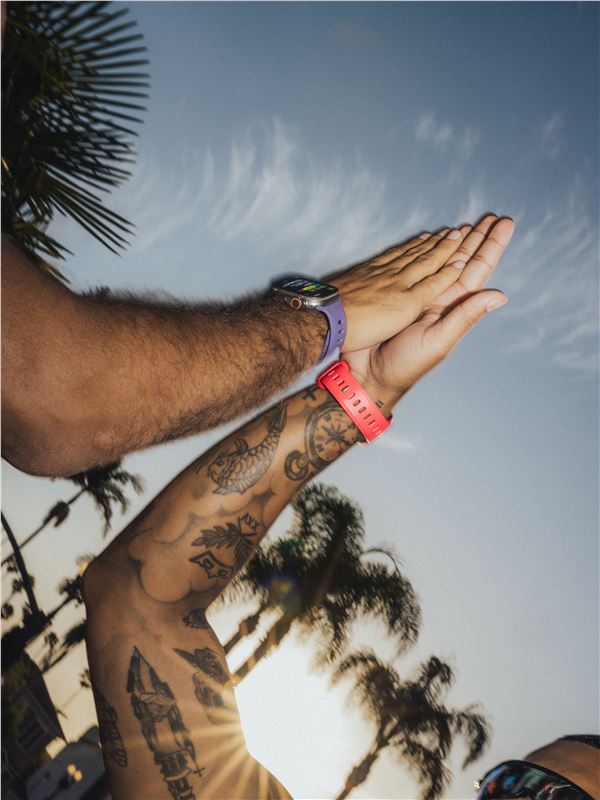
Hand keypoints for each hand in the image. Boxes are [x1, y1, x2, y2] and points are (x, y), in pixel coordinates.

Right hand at [344, 215, 514, 408]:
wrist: (369, 373)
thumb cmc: (406, 364)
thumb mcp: (440, 340)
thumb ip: (466, 316)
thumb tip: (500, 296)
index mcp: (452, 308)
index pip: (477, 271)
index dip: (490, 247)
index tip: (504, 224)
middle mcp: (439, 300)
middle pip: (463, 263)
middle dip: (477, 239)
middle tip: (492, 217)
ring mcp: (418, 298)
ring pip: (442, 263)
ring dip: (455, 243)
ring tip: (465, 224)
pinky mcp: (397, 296)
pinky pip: (416, 268)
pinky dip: (425, 253)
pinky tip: (430, 242)